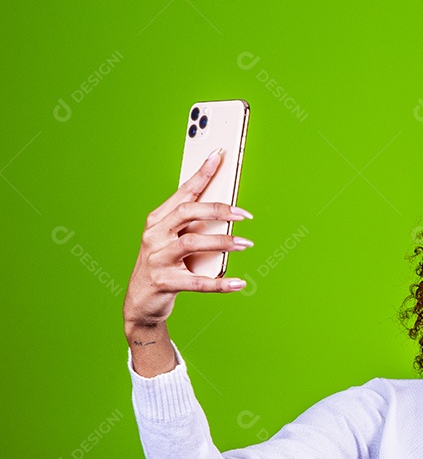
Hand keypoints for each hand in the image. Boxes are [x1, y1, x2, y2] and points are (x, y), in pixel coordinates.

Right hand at [123, 148, 253, 334]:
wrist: (141, 302)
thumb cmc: (164, 266)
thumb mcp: (174, 241)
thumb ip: (193, 226)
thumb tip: (227, 209)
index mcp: (158, 220)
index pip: (183, 192)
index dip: (201, 174)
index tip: (219, 155)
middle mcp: (154, 235)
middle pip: (187, 213)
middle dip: (217, 210)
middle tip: (244, 214)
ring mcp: (158, 259)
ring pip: (192, 243)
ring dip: (223, 242)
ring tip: (246, 243)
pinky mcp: (164, 282)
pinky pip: (197, 282)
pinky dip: (220, 283)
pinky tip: (238, 283)